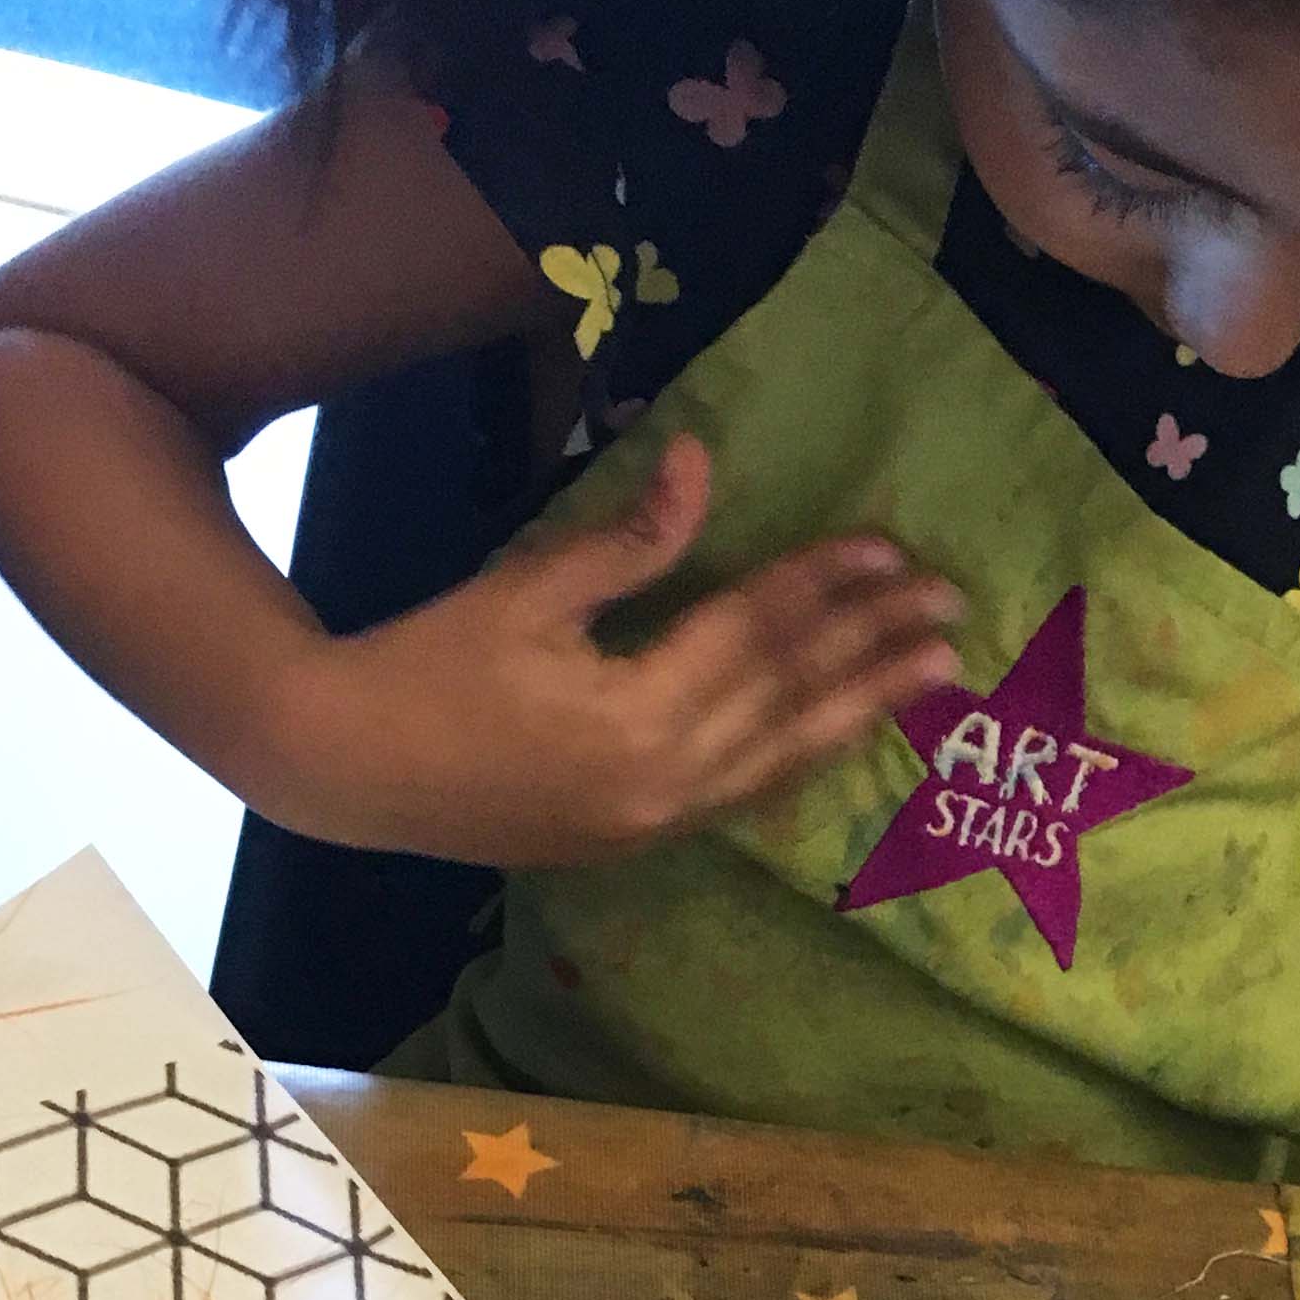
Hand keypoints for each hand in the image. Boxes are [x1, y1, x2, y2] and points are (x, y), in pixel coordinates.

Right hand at [275, 436, 963, 866]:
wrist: (345, 769)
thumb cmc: (424, 663)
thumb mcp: (524, 589)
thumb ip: (627, 541)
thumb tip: (703, 463)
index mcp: (636, 715)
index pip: (756, 635)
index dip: (827, 586)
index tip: (890, 550)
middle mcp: (665, 781)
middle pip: (792, 703)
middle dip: (876, 653)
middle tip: (953, 615)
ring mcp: (656, 820)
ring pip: (784, 760)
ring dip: (862, 712)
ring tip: (932, 678)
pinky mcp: (638, 837)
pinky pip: (747, 794)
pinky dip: (801, 757)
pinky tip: (842, 730)